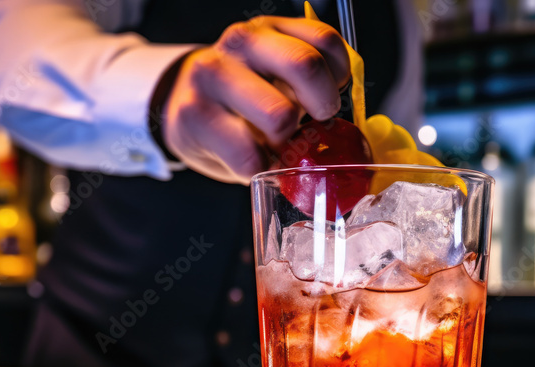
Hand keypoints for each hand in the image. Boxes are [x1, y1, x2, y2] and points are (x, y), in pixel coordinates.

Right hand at [160, 16, 350, 184]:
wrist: (181, 105)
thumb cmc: (242, 96)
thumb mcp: (276, 76)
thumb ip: (310, 84)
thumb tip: (353, 121)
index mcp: (269, 30)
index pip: (324, 41)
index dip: (340, 76)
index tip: (331, 97)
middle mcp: (241, 44)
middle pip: (305, 65)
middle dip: (322, 105)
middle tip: (316, 125)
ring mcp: (213, 76)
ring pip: (278, 115)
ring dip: (288, 143)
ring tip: (278, 145)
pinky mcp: (194, 116)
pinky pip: (248, 155)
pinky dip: (261, 168)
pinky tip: (256, 161)